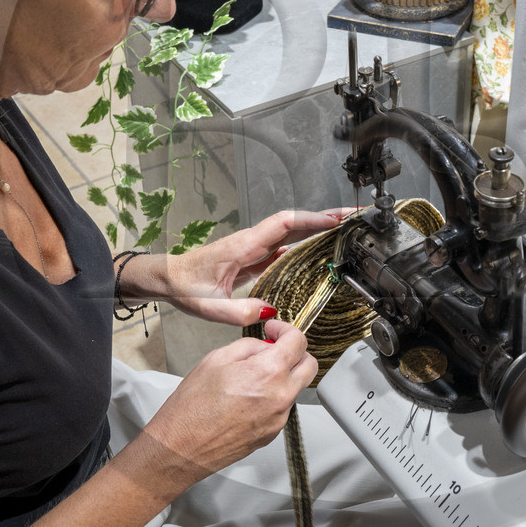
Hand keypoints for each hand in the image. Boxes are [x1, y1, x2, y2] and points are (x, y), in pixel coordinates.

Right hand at [136, 319, 317, 485]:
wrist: (180, 448)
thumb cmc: (191, 408)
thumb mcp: (216, 359)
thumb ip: (249, 346)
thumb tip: (266, 345)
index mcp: (268, 373)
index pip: (298, 341)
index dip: (285, 329)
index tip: (273, 330)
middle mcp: (281, 397)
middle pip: (309, 366)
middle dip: (295, 352)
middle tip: (273, 348)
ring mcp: (279, 419)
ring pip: (295, 387)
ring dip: (283, 376)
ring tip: (250, 376)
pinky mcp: (272, 434)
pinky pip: (282, 407)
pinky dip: (272, 397)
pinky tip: (246, 397)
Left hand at [149, 208, 352, 325]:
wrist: (170, 278)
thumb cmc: (186, 286)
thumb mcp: (208, 305)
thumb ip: (237, 310)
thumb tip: (270, 310)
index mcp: (244, 245)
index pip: (284, 224)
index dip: (311, 220)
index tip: (335, 221)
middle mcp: (253, 241)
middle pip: (297, 222)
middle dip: (327, 217)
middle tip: (355, 216)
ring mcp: (257, 248)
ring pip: (295, 231)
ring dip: (321, 226)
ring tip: (349, 227)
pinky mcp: (258, 257)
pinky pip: (289, 245)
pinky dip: (309, 242)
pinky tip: (324, 248)